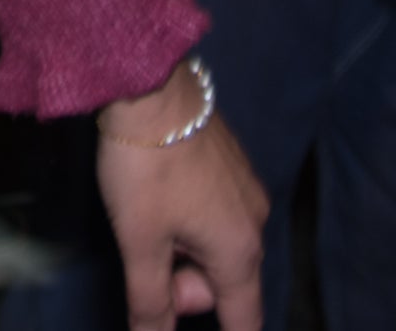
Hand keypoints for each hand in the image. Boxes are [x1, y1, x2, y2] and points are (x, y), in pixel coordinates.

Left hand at [93, 70, 266, 330]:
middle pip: (226, 284)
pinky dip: (193, 221)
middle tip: (147, 257)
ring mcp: (249, 190)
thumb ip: (151, 302)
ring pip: (220, 247)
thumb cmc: (145, 170)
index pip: (245, 320)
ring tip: (151, 219)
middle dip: (188, 285)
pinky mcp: (235, 166)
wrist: (151, 88)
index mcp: (239, 251)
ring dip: (188, 251)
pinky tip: (164, 196)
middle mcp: (255, 223)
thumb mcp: (140, 243)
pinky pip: (219, 215)